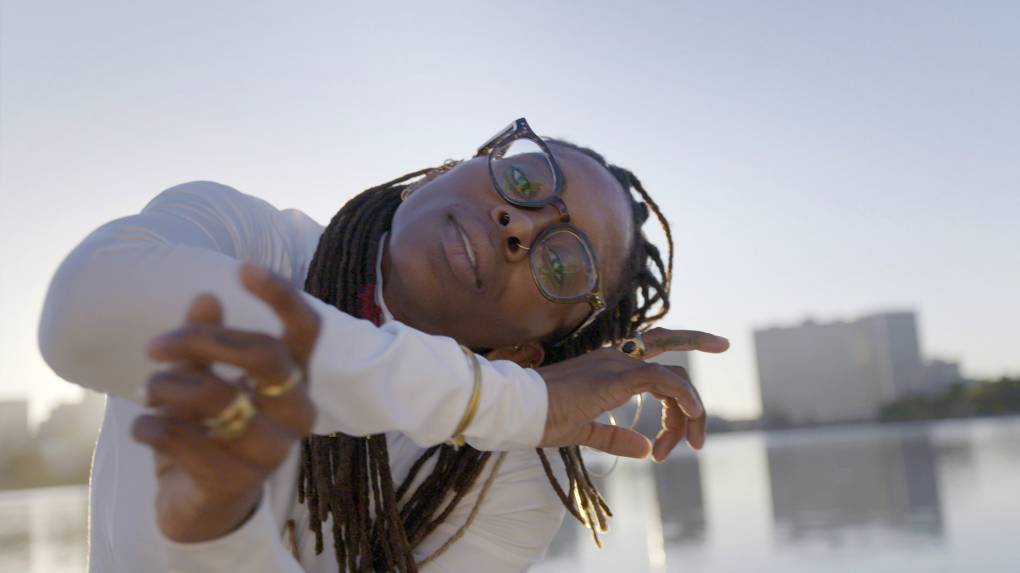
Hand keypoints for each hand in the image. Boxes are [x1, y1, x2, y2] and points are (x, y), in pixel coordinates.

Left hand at [131, 264, 319, 542]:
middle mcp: (297, 412)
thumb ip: (208, 339)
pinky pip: (182, 437)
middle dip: (200, 339)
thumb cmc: (210, 429)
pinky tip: (144, 428)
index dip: (281, 295)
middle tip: (154, 346)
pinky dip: (149, 426)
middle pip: (262, 352)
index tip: (244, 268)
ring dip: (165, 388)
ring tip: (148, 394)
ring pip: (216, 394)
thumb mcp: (206, 378)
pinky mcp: (239, 481)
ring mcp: (273, 449)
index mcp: (295, 379)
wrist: (202, 504)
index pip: (305, 329)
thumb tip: (205, 296)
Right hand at [537, 328, 728, 461]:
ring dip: (690, 410)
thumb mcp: (583, 432)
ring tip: (694, 443)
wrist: (516, 408)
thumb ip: (615, 438)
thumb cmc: (539, 418)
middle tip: (703, 427)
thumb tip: (645, 450)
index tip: (696, 408)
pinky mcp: (616, 377)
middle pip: (668, 354)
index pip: (651, 356)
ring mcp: (616, 365)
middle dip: (696, 367)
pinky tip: (691, 417)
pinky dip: (682, 398)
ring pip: (672, 376)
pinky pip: (663, 381)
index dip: (678, 373)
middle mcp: (614, 358)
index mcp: (605, 367)